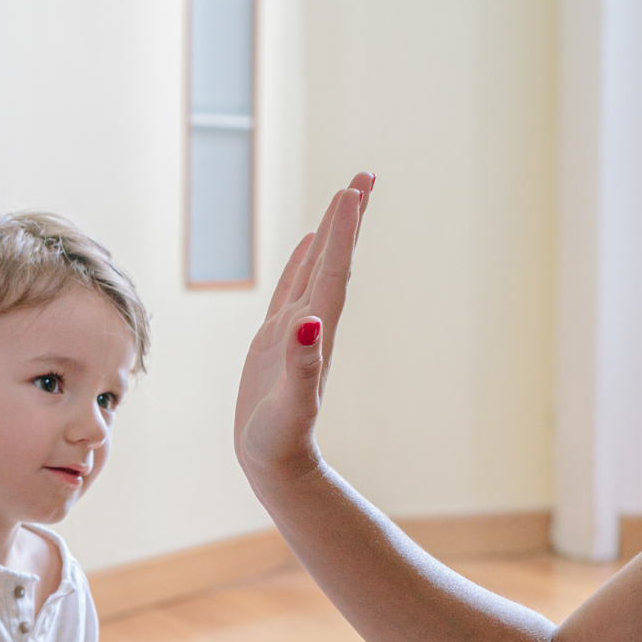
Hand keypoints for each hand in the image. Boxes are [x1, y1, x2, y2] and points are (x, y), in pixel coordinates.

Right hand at [234, 172, 376, 482]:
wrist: (276, 465)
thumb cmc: (281, 441)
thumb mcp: (292, 406)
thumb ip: (302, 367)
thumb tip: (310, 324)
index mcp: (316, 333)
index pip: (333, 272)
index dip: (343, 231)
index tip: (354, 190)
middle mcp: (311, 324)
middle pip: (334, 261)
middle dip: (348, 219)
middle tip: (365, 175)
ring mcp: (295, 330)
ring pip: (317, 269)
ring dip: (332, 234)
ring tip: (345, 197)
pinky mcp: (276, 340)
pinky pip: (293, 288)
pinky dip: (303, 261)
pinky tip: (310, 243)